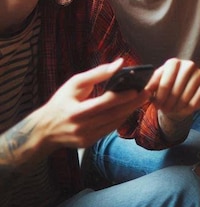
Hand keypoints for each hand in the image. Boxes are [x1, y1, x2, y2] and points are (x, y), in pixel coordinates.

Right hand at [35, 59, 150, 152]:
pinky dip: (121, 118)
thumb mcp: (74, 83)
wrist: (44, 130)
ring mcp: (86, 138)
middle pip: (113, 115)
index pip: (102, 104)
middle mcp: (81, 127)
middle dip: (133, 103)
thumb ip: (98, 73)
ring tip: (143, 98)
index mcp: (75, 112)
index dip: (121, 97)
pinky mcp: (89, 143)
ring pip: (115, 123)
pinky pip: (110, 129)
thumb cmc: (61, 102)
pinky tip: (130, 108)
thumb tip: (120, 63)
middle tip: (148, 92)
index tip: (137, 89)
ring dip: (130, 110)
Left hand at [147, 58, 199, 123]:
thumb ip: (148, 88)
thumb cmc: (166, 89)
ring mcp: (199, 73)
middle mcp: (188, 65)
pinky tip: (185, 108)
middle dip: (169, 103)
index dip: (160, 97)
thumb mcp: (155, 87)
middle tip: (165, 110)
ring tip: (173, 110)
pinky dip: (190, 107)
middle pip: (176, 89)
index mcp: (173, 63)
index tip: (157, 105)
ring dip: (178, 107)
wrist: (181, 94)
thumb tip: (143, 92)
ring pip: (187, 95)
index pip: (166, 82)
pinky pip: (198, 99)